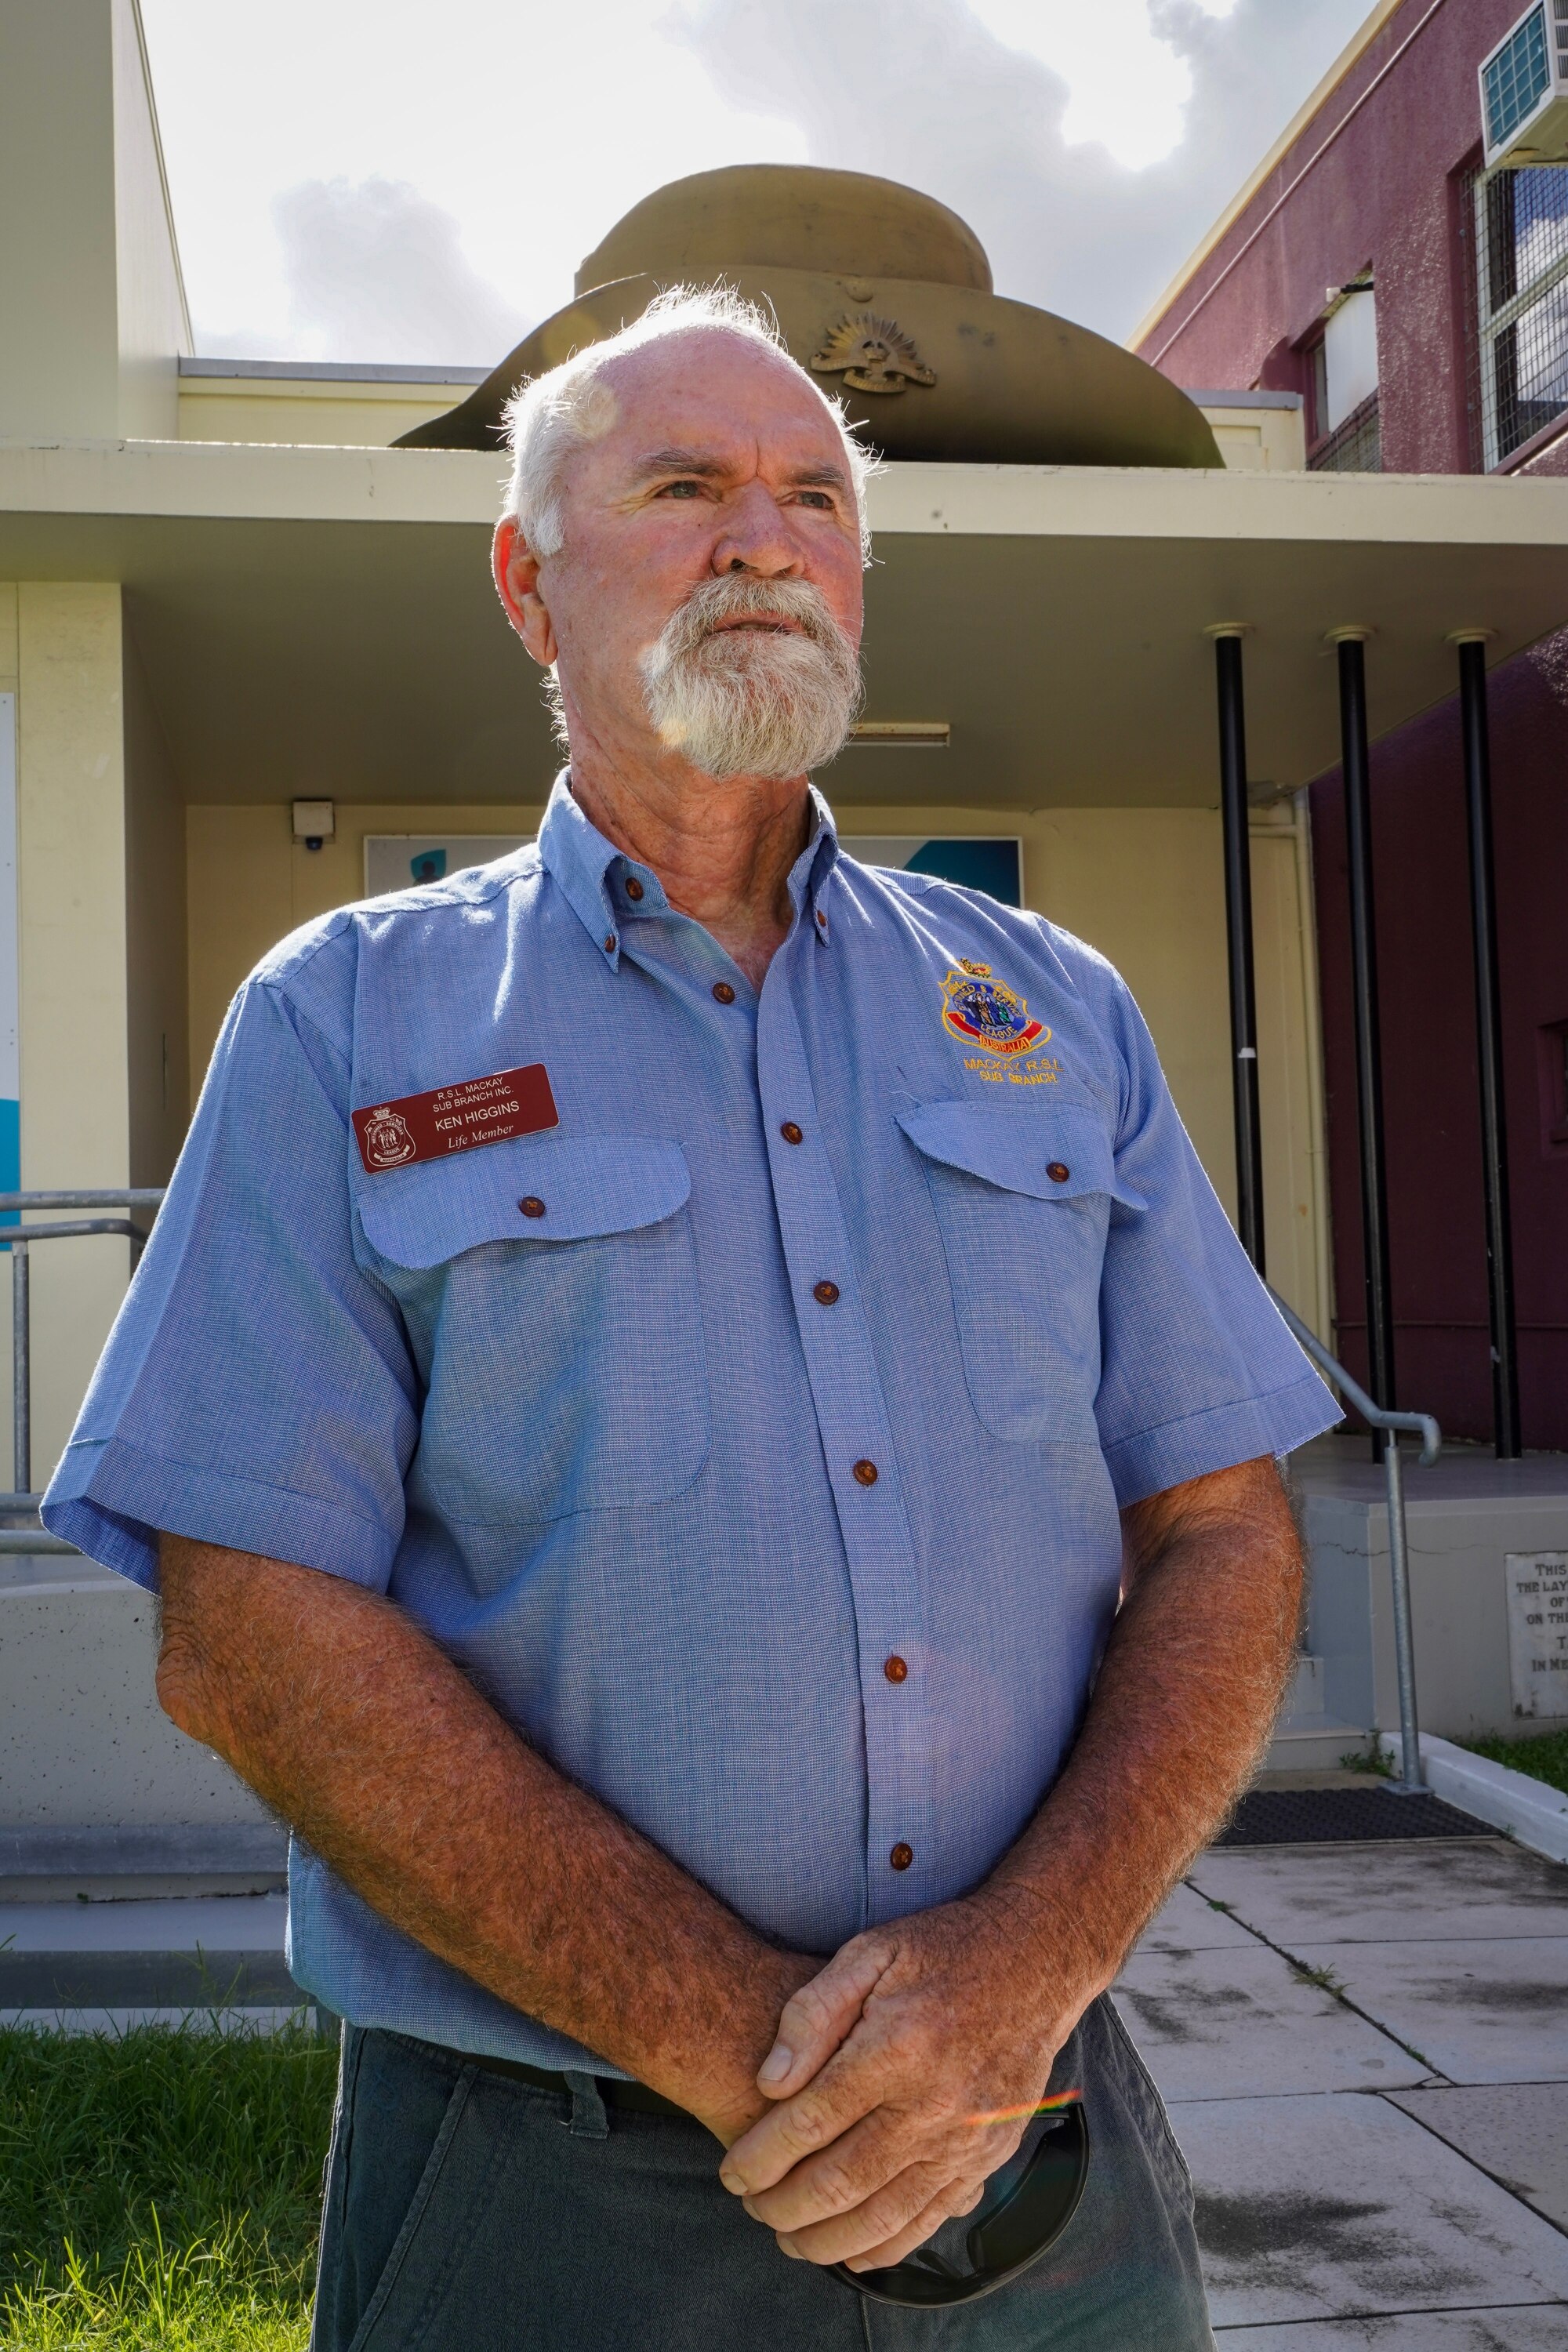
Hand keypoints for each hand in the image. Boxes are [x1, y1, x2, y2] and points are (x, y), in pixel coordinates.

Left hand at [718, 1894, 1084, 2271]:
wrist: (1034, 1961)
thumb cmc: (941, 1952)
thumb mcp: (869, 1952)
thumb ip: (813, 2012)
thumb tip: (769, 2081)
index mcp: (898, 2047)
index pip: (811, 2122)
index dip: (762, 2157)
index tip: (731, 2172)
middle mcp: (936, 2103)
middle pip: (842, 2181)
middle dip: (784, 2206)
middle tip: (751, 2206)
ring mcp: (968, 2138)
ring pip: (884, 2216)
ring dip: (827, 2240)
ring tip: (788, 2236)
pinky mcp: (990, 2156)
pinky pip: (932, 2219)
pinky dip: (887, 2246)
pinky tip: (852, 2252)